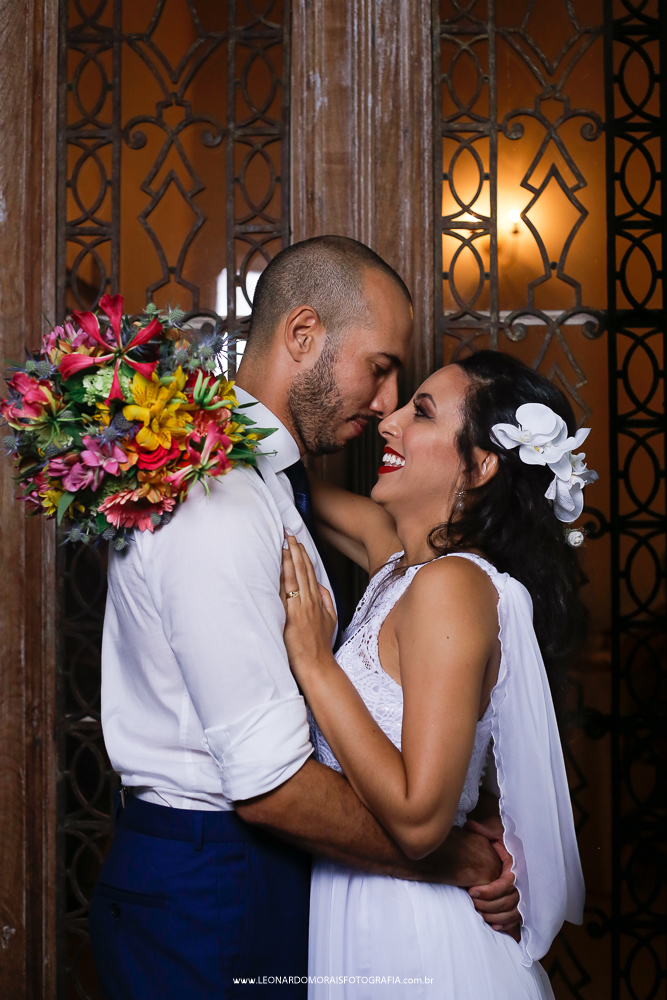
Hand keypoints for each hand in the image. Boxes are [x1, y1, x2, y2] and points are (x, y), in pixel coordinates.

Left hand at [281, 533, 337, 684]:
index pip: (310, 573)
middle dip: (296, 550)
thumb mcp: (330, 621)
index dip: (304, 556)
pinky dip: (286, 577)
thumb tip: (321, 587)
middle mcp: (311, 601)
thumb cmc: (320, 646)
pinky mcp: (293, 616)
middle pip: (303, 570)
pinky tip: (282, 565)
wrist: (318, 665)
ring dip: (291, 558)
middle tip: (289, 533)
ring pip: (297, 577)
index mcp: (318, 602)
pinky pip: (289, 592)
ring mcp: (302, 608)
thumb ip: (327, 602)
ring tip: (285, 542)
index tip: (298, 542)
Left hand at [466, 818, 520, 940]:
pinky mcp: (525, 902)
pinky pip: (518, 918)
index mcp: (518, 866)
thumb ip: (484, 829)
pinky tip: (494, 926)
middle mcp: (525, 882)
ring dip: (495, 917)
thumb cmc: (506, 837)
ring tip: (478, 914)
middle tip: (471, 903)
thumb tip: (469, 825)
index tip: (471, 892)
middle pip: (508, 902)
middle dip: (488, 906)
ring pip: (513, 913)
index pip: (505, 885)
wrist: (517, 842)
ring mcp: (527, 893)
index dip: (488, 891)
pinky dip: (507, 925)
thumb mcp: (497, 830)